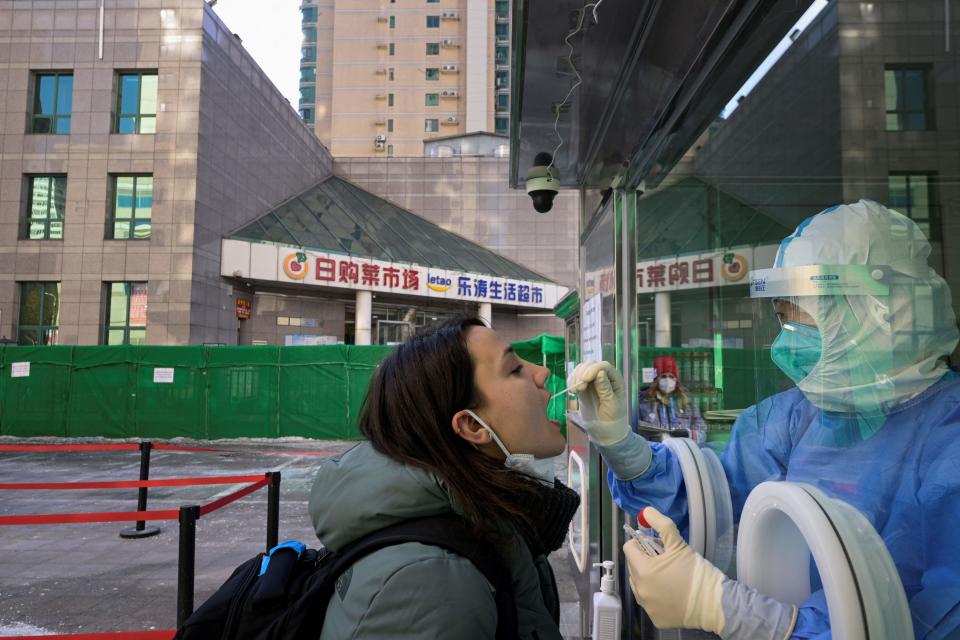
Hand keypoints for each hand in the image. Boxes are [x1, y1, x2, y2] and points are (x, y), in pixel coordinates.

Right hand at [568, 361, 628, 445]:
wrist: (605, 431)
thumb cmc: (613, 419)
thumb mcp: (611, 405)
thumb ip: (605, 389)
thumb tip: (600, 372)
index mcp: (615, 380)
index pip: (604, 366)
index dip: (593, 369)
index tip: (584, 380)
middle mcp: (604, 377)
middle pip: (591, 365)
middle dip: (582, 374)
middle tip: (578, 389)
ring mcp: (593, 381)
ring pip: (581, 369)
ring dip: (575, 377)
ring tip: (574, 391)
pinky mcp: (584, 387)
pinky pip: (575, 378)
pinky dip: (571, 381)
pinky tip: (572, 392)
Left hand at [622, 507, 725, 633]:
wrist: (715, 604)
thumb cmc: (696, 572)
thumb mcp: (678, 544)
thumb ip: (661, 525)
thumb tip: (647, 511)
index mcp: (642, 570)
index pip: (629, 549)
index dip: (642, 543)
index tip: (656, 546)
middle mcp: (640, 590)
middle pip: (634, 566)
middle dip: (646, 560)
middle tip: (666, 560)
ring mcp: (647, 606)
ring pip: (640, 585)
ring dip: (648, 578)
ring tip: (669, 576)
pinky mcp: (655, 618)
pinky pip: (649, 602)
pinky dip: (656, 596)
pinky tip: (671, 593)